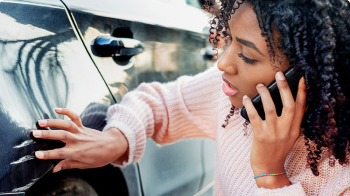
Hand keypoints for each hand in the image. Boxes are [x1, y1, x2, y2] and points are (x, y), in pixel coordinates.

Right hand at [32, 108, 127, 172]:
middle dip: (47, 135)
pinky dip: (66, 111)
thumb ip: (69, 165)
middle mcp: (78, 141)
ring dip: (53, 122)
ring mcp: (80, 132)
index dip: (48, 154)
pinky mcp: (82, 126)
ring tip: (41, 122)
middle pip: (61, 137)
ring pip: (66, 125)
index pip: (60, 154)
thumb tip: (55, 169)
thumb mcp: (85, 165)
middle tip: (34, 134)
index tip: (37, 154)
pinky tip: (56, 109)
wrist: (113, 146)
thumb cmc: (99, 157)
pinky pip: (75, 117)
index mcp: (77, 152)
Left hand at [243, 71, 306, 187]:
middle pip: (288, 105)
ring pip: (270, 108)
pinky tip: (246, 99)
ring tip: (260, 85)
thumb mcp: (290, 136)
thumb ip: (293, 121)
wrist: (268, 168)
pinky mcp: (260, 136)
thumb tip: (297, 103)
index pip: (301, 107)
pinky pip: (254, 116)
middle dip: (284, 87)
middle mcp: (286, 130)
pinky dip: (250, 105)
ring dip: (265, 94)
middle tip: (278, 74)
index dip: (302, 92)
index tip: (302, 78)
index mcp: (295, 129)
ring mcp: (273, 133)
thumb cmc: (277, 149)